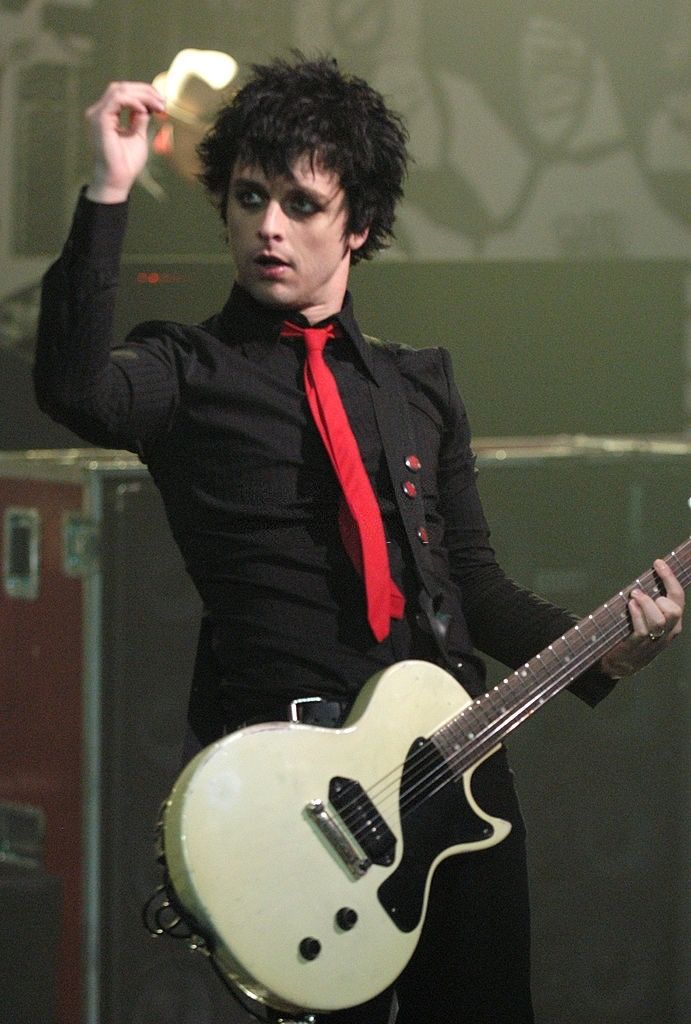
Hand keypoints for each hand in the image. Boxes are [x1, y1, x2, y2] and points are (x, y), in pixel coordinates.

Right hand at [85, 81, 165, 202]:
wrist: (118, 179)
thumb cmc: (126, 162)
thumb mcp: (138, 135)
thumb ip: (140, 119)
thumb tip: (147, 106)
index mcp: (107, 115)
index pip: (124, 93)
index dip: (143, 92)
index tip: (162, 101)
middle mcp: (100, 111)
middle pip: (121, 87)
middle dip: (144, 90)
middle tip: (163, 100)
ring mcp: (98, 114)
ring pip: (119, 90)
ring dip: (142, 95)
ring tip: (158, 105)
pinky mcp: (100, 120)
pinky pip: (117, 100)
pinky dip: (133, 101)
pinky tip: (145, 110)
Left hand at [600, 559, 684, 678]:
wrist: (623, 664)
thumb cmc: (634, 634)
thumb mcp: (648, 618)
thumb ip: (650, 603)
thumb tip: (644, 578)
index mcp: (672, 622)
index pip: (678, 597)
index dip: (670, 578)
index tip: (658, 563)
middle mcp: (667, 631)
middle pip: (673, 610)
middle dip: (659, 596)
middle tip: (638, 591)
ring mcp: (654, 640)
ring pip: (659, 620)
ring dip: (646, 604)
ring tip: (633, 596)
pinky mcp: (639, 646)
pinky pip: (642, 629)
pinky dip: (637, 615)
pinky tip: (630, 606)